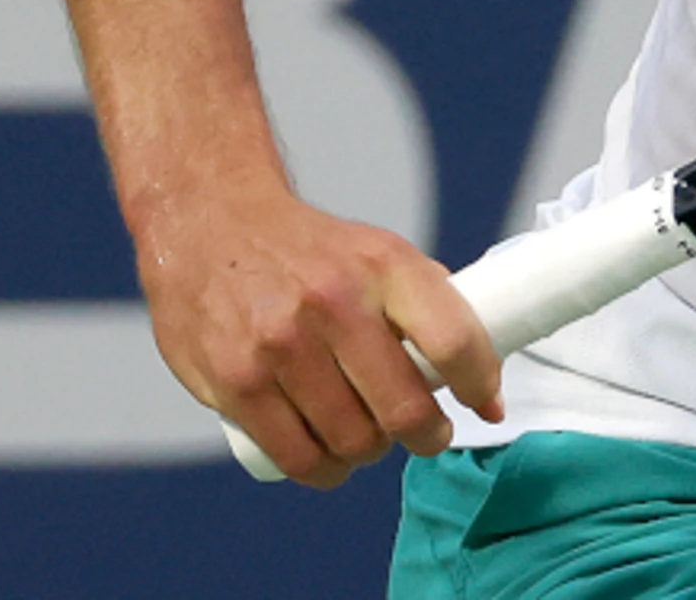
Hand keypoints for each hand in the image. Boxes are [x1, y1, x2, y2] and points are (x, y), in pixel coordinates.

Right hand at [131, 180, 503, 488]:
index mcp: (383, 265)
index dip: (478, 383)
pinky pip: (299, 457)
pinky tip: (329, 459)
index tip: (484, 404)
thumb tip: (483, 383)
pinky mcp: (237, 382)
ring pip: (354, 441)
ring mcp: (281, 345)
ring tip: (368, 439)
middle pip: (404, 408)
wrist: (211, 226)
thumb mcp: (377, 253)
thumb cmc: (310, 253)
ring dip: (370, 452)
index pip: (453, 339)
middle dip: (427, 435)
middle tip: (426, 434)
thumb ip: (427, 307)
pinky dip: (324, 470)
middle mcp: (333, 301)